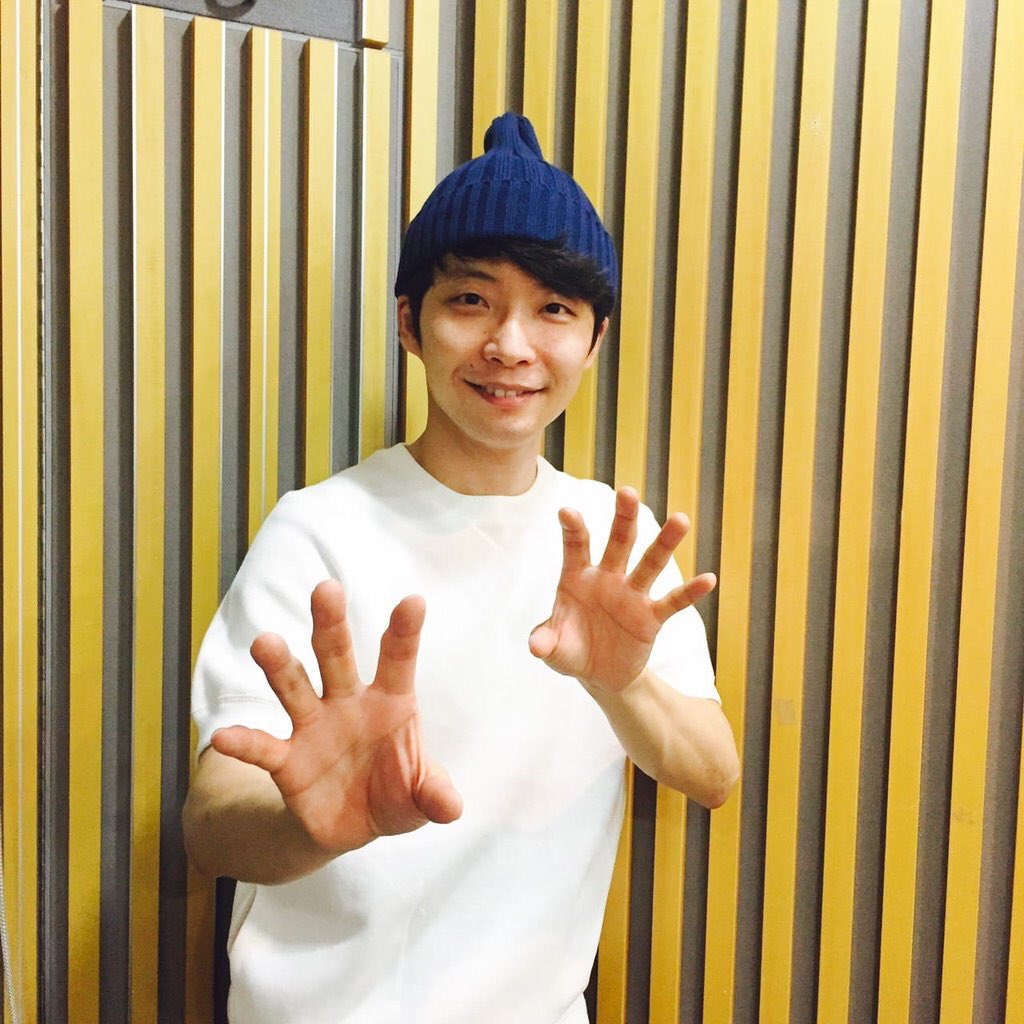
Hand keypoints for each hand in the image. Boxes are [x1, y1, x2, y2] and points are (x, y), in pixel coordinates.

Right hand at [210, 580, 461, 856]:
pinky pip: (263, 747)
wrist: (354, 826)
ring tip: (265, 642)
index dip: (405, 632)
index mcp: (390, 701)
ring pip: (295, 686)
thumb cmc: (397, 793)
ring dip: (281, 666)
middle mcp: (348, 703)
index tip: (413, 601)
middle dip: (331, 623)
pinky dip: (244, 742)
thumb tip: (451, 808)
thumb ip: (434, 796)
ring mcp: (314, 727)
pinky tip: (225, 736)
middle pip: (337, 655)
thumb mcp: (421, 797)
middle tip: (326, 588)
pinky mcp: (287, 760)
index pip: (398, 660)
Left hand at [529, 488, 715, 691]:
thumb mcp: (553, 649)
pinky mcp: (651, 617)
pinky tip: (708, 579)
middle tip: (627, 492)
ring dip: (665, 542)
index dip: (572, 529)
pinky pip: (673, 602)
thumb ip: (545, 642)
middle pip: (618, 542)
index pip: (576, 546)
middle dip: (623, 518)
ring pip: (650, 563)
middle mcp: (607, 578)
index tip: (567, 511)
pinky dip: (690, 592)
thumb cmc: (570, 650)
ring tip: (680, 519)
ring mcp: (631, 595)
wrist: (598, 673)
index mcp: (578, 577)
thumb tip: (535, 645)